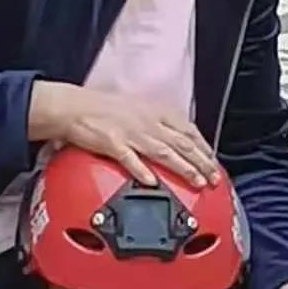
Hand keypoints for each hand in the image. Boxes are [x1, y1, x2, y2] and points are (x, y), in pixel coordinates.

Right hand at [28, 81, 218, 189]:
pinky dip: (142, 171)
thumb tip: (176, 138)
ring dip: (183, 168)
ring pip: (163, 152)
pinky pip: (129, 159)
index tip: (214, 160)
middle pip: (181, 143)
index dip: (204, 147)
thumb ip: (158, 123)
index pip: (187, 130)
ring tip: (197, 182)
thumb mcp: (138, 109)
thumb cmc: (102, 108)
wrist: (73, 106)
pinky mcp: (111, 143)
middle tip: (214, 178)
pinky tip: (153, 182)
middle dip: (201, 162)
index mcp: (154, 112)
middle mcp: (147, 122)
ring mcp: (130, 132)